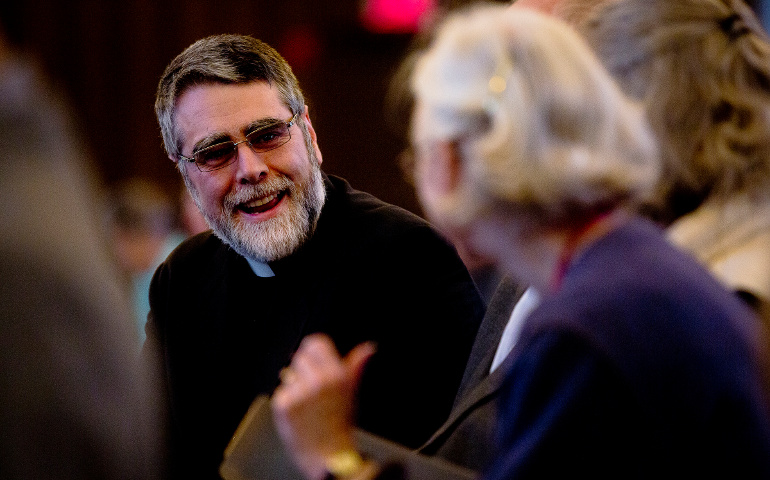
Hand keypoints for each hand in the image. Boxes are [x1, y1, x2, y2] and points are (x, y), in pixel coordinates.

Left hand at [272, 334, 376, 479]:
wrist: (328, 454)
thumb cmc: (340, 423)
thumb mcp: (352, 392)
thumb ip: (356, 366)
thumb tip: (368, 348)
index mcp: (337, 374)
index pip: (315, 343)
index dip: (313, 350)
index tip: (313, 358)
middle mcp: (318, 380)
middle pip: (300, 356)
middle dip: (304, 369)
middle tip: (312, 388)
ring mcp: (299, 392)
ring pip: (289, 374)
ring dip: (294, 384)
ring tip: (307, 403)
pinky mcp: (284, 403)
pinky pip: (281, 391)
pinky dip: (287, 400)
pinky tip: (299, 412)